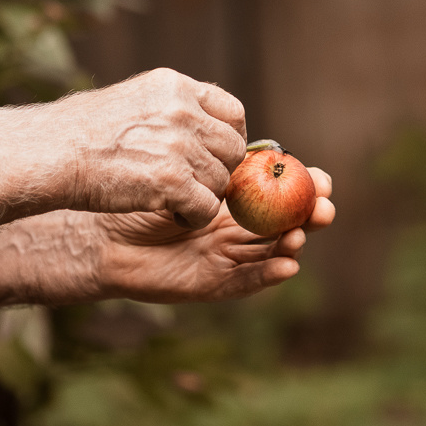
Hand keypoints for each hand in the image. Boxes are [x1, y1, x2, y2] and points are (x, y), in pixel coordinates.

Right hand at [45, 68, 248, 226]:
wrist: (49, 153)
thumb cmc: (79, 133)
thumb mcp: (131, 100)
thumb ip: (170, 110)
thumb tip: (203, 128)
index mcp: (174, 86)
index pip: (233, 111)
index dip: (230, 138)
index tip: (217, 155)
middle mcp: (182, 111)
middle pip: (233, 148)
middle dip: (219, 170)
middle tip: (196, 184)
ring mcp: (179, 146)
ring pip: (220, 181)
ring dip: (203, 196)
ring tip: (174, 200)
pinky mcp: (172, 181)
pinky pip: (207, 208)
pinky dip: (193, 217)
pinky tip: (172, 214)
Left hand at [95, 166, 334, 301]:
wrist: (100, 234)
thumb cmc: (136, 197)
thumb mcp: (177, 172)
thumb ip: (211, 164)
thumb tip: (248, 142)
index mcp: (232, 200)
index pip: (277, 193)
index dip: (303, 188)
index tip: (322, 178)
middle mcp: (235, 230)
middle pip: (283, 224)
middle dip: (308, 215)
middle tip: (325, 206)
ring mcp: (226, 258)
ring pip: (270, 253)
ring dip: (292, 243)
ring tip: (301, 232)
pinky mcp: (212, 284)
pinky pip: (246, 282)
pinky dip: (268, 274)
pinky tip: (288, 265)